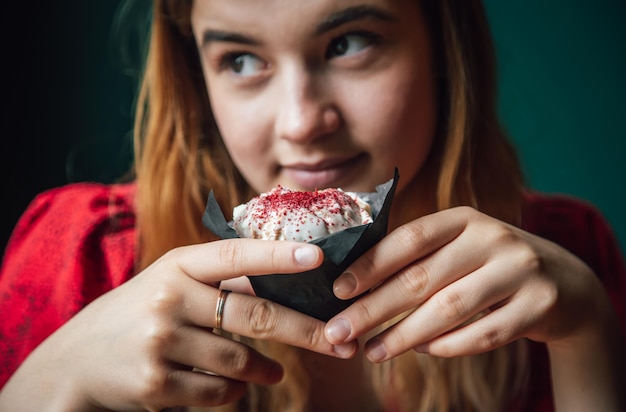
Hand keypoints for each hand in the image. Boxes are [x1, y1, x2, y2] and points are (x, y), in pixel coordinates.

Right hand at [0, 239, 355, 410]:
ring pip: (238, 360)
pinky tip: (229, 386)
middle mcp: (168, 298)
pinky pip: (217, 392)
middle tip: (339, 342)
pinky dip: (232, 391)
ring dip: (264, 369)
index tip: (318, 258)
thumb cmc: (140, 312)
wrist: (75, 362)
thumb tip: (290, 279)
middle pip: (253, 315)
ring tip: (274, 372)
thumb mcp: (171, 282)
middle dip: (304, 331)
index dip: (278, 256)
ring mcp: (160, 342)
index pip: (235, 256)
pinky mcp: (155, 384)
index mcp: (177, 264)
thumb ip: (220, 280)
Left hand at [324, 206, 609, 361]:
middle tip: (339, 331)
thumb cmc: (491, 264)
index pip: (409, 238)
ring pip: (449, 309)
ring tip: (372, 351)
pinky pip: (483, 334)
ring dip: (404, 335)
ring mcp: (519, 270)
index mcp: (464, 218)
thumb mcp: (460, 246)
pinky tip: (422, 351)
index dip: (370, 264)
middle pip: (421, 278)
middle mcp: (493, 238)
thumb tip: (355, 283)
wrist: (566, 283)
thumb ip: (419, 256)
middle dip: (373, 308)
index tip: (338, 289)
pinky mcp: (539, 305)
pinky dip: (447, 346)